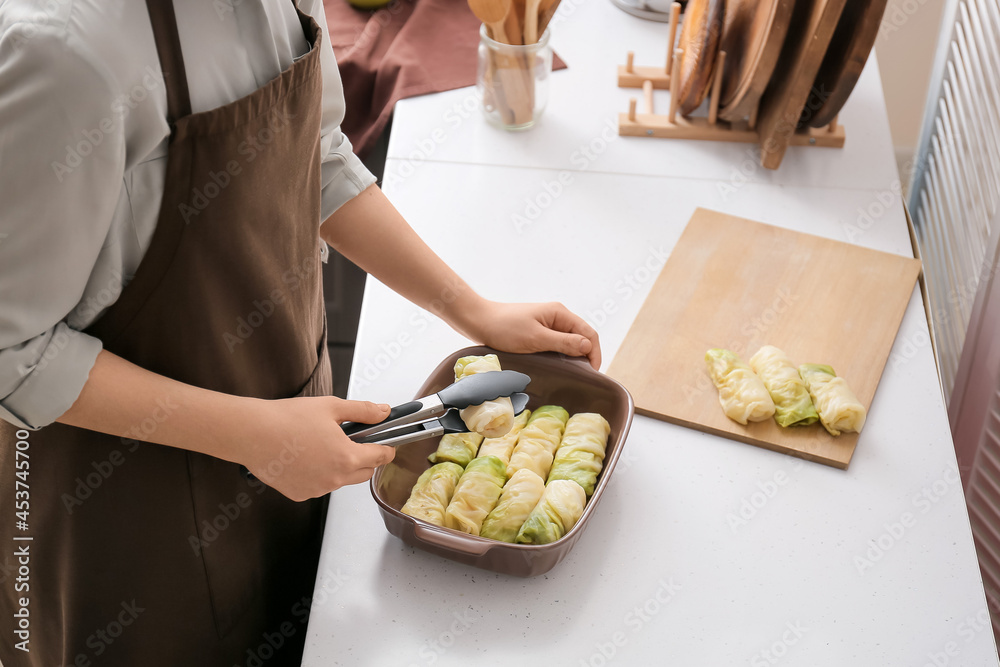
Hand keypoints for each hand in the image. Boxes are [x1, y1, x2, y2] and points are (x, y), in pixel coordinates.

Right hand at [240, 396, 395, 501]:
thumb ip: (362, 411)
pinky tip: (305, 457)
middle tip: (353, 440)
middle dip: (365, 458)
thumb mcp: (332, 407)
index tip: (387, 444)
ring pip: (341, 480)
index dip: (386, 449)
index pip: (380, 458)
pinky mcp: (300, 494)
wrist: (252, 433)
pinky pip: (320, 486)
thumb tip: (383, 412)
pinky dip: (319, 474)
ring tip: (322, 445)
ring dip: (341, 467)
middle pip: (364, 473)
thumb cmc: (288, 418)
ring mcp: (317, 489)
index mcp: (346, 457)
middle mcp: (335, 478)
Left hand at [454, 299, 601, 369]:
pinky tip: (559, 367)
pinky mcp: (538, 331)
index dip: (595, 353)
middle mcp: (557, 316)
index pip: (589, 333)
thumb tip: (588, 347)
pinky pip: (557, 343)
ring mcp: (547, 324)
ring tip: (574, 375)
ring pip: (569, 341)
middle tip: (585, 378)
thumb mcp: (536, 338)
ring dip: (574, 356)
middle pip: (581, 337)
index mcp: (560, 313)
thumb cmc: (505, 329)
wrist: (479, 321)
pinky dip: (562, 355)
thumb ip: (563, 342)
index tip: (592, 374)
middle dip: (586, 356)